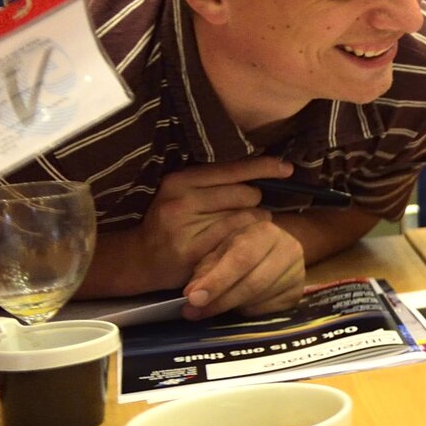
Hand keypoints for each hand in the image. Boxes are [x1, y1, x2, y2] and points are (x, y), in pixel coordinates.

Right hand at [118, 158, 293, 297]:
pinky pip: (237, 239)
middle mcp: (181, 201)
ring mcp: (185, 228)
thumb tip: (264, 168)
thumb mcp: (184, 193)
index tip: (287, 168)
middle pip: (245, 193)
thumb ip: (216, 181)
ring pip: (245, 216)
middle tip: (248, 208)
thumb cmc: (171, 222)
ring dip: (256, 220)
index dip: (264, 167)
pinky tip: (244, 240)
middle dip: (254, 200)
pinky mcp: (193, 252)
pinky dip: (247, 237)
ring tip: (249, 224)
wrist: (139, 259)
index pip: (232, 168)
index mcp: (180, 180)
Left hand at [183, 217, 305, 320]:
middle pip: (253, 283)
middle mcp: (288, 248)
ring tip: (210, 308)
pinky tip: (236, 306)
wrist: (270, 250)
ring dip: (231, 308)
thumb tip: (193, 294)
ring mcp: (297, 271)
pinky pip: (268, 310)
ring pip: (259, 299)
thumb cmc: (237, 248)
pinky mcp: (298, 292)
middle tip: (193, 312)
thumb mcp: (218, 250)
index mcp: (265, 231)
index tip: (193, 298)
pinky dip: (247, 312)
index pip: (241, 258)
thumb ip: (205, 270)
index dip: (217, 281)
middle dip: (220, 300)